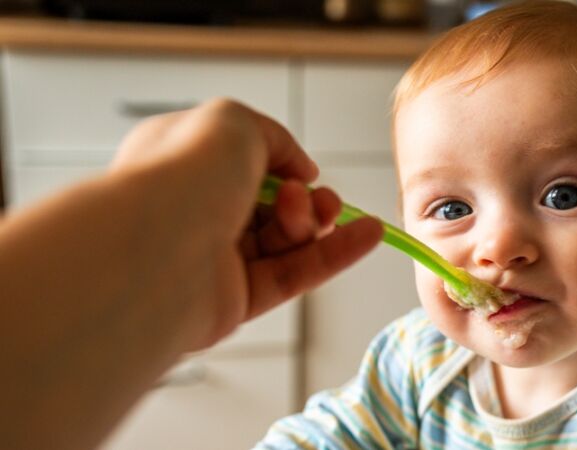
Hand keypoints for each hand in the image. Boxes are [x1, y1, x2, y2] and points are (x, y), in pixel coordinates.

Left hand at [111, 98, 383, 348]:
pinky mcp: (235, 300)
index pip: (241, 163)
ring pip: (284, 240)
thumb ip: (274, 138)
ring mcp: (214, 258)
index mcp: (179, 164)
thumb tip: (299, 170)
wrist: (157, 248)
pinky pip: (295, 274)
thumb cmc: (181, 176)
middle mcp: (193, 212)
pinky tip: (369, 235)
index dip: (279, 165)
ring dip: (317, 223)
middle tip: (311, 197)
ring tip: (331, 212)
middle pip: (268, 205)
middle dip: (302, 198)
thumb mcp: (235, 122)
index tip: (301, 169)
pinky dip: (335, 255)